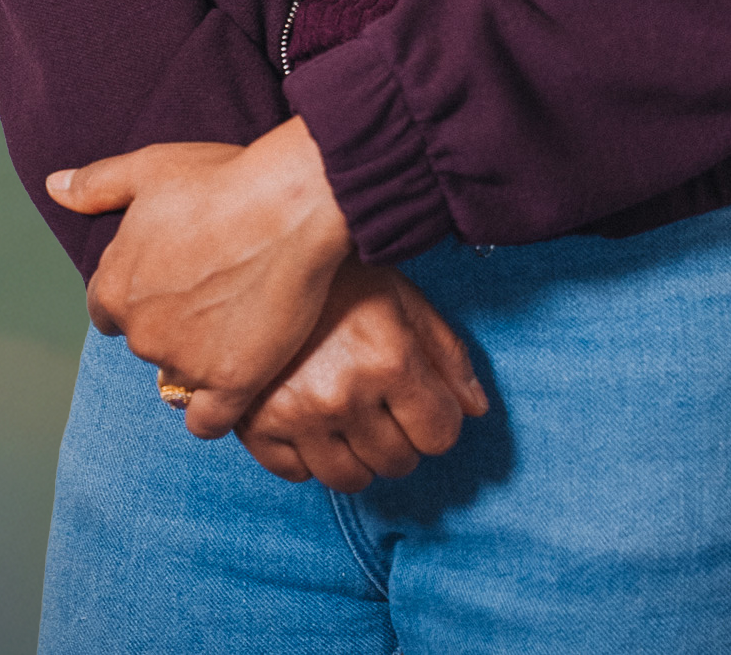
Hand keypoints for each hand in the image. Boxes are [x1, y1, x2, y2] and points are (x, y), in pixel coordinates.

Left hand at [46, 118, 352, 433]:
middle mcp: (140, 332)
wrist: (289, 205)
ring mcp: (184, 362)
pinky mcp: (230, 383)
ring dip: (197, 358)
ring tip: (235, 323)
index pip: (107, 310)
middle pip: (145, 342)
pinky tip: (236, 381)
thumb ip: (97, 185)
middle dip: (170, 322)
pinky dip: (216, 409)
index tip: (173, 276)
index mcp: (115, 286)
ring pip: (178, 378)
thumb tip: (55, 187)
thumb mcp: (151, 168)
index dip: (139, 292)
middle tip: (211, 291)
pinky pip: (207, 421)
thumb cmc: (222, 180)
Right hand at [236, 257, 488, 490]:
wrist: (256, 250)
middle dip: (401, 436)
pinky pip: (297, 475)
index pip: (440, 434)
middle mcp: (343, 395)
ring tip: (349, 413)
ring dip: (359, 453)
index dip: (438, 417)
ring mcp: (295, 415)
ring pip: (350, 479)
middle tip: (383, 401)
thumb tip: (476, 409)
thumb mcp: (403, 297)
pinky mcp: (255, 426)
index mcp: (387, 359)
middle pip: (398, 462)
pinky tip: (310, 417)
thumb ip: (446, 354)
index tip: (423, 400)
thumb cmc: (338, 272)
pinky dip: (308, 456)